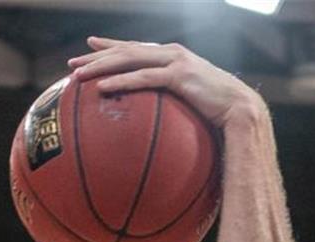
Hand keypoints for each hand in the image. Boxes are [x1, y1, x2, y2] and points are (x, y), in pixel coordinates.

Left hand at [68, 37, 265, 129]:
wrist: (242, 110)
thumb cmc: (218, 112)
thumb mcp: (191, 103)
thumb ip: (172, 102)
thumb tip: (154, 122)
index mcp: (173, 57)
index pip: (136, 48)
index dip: (111, 46)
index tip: (89, 47)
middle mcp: (172, 53)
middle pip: (127, 51)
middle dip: (97, 56)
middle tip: (73, 64)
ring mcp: (176, 62)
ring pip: (130, 60)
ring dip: (101, 66)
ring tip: (78, 75)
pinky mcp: (180, 76)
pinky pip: (143, 79)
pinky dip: (121, 82)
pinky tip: (102, 88)